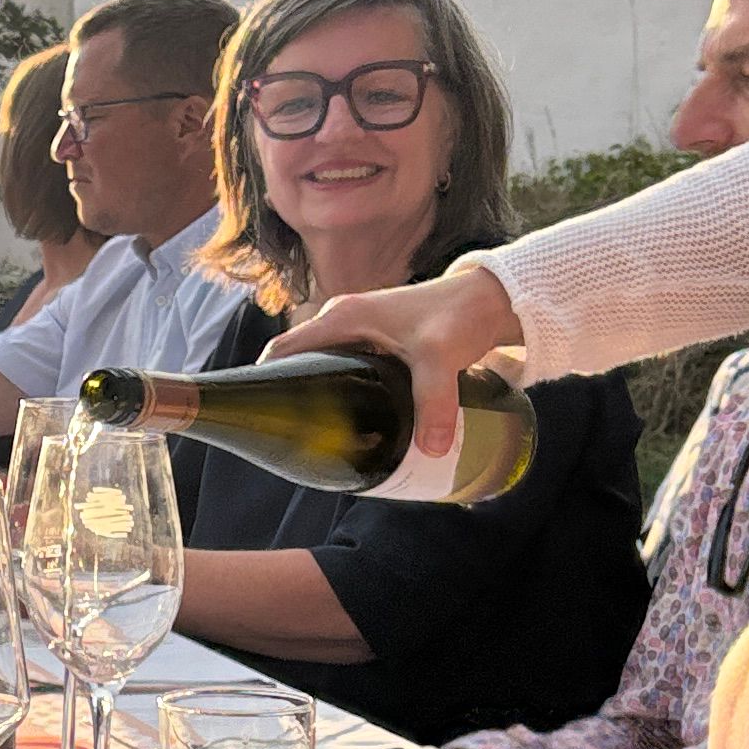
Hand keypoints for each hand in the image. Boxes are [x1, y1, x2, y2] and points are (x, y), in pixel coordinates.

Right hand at [276, 265, 519, 456]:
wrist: (488, 299)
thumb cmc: (458, 315)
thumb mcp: (441, 359)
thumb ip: (434, 402)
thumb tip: (430, 449)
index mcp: (342, 318)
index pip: (282, 349)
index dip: (264, 380)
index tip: (260, 415)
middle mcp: (342, 321)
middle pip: (297, 362)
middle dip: (291, 396)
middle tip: (293, 437)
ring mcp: (358, 331)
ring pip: (321, 366)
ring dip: (317, 394)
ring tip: (316, 435)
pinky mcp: (375, 342)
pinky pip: (343, 368)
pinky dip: (340, 390)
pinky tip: (350, 419)